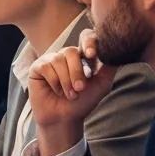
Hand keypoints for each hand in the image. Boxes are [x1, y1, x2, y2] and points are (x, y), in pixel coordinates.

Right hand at [27, 30, 115, 155]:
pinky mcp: (38, 67)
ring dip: (66, 81)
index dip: (88, 42)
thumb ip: (109, 67)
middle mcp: (66, 56)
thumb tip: (117, 51)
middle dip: (77, 72)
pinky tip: (55, 90)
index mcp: (83, 56)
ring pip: (58, 60)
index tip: (91, 56)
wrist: (64, 118)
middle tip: (80, 89)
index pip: (86, 37)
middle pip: (71, 51)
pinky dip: (54, 82)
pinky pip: (46, 67)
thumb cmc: (83, 102)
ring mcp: (51, 60)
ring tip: (69, 94)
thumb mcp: (102, 84)